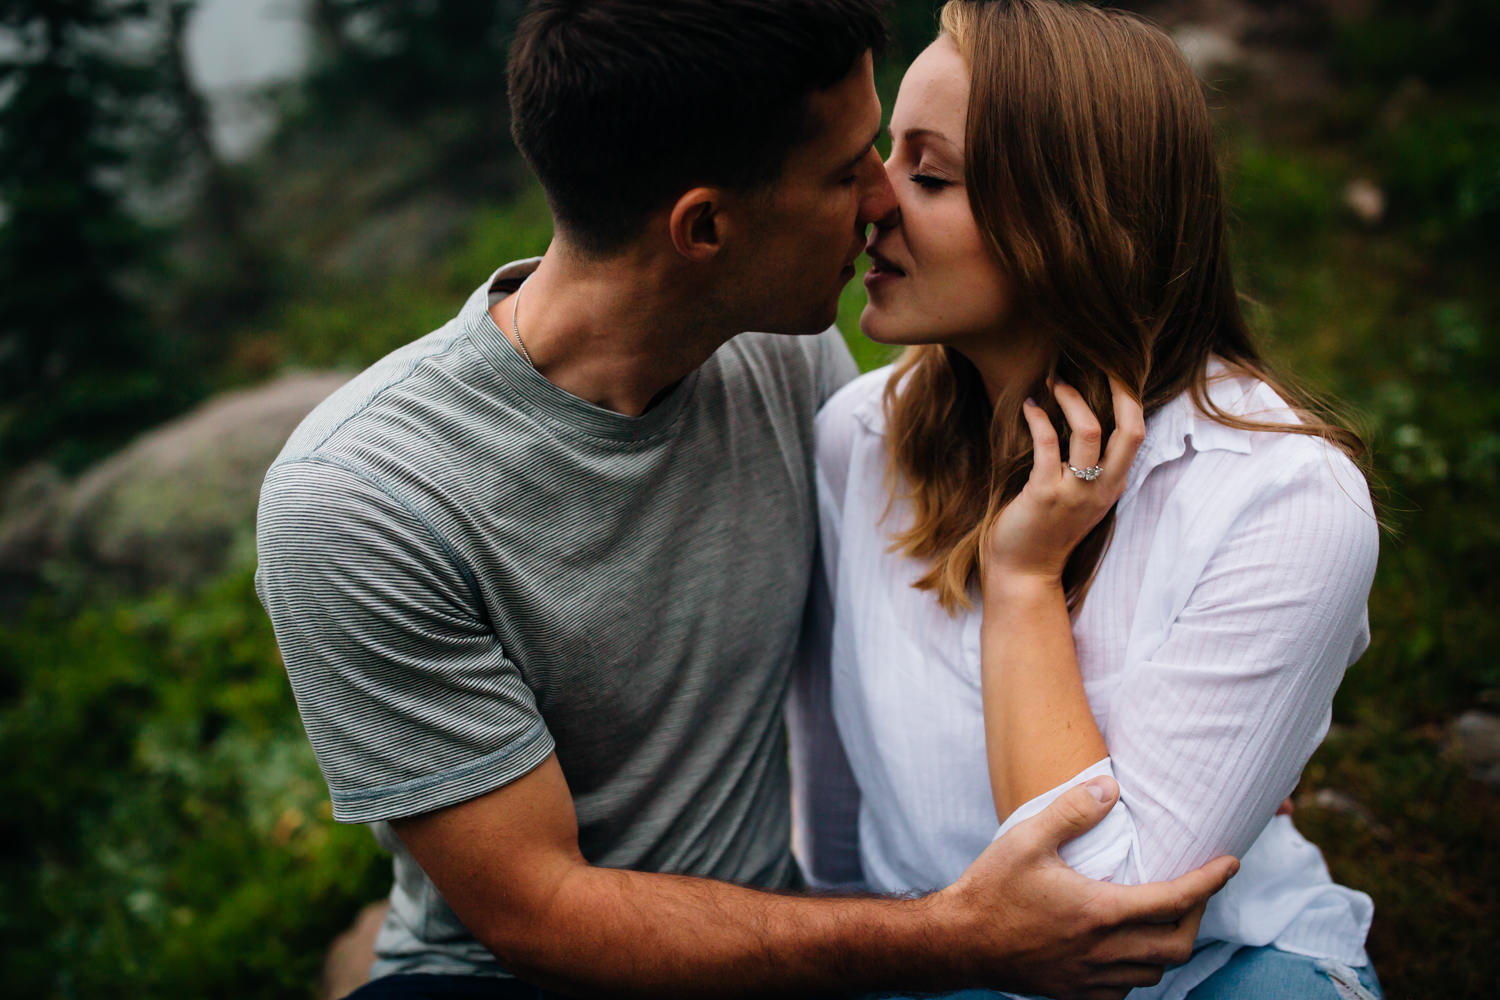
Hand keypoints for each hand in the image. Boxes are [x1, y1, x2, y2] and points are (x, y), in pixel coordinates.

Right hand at [940, 778, 1237, 999]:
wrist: (959, 941)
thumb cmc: (992, 888)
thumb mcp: (1027, 838)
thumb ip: (1071, 811)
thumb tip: (1110, 788)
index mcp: (1099, 912)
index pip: (1174, 900)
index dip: (1209, 882)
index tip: (1230, 864)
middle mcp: (1102, 951)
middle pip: (1177, 945)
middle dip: (1197, 917)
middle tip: (1196, 891)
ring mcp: (1090, 979)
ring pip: (1154, 973)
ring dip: (1169, 946)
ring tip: (1165, 917)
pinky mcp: (1074, 994)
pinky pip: (1126, 993)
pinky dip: (1140, 973)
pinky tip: (1128, 952)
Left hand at [984, 377, 1145, 586]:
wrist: (1024, 573)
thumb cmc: (1045, 531)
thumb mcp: (1079, 498)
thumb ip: (1087, 466)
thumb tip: (1080, 419)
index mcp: (1113, 485)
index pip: (1137, 432)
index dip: (1130, 397)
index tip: (1114, 371)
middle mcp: (1102, 488)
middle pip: (1130, 428)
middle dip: (1118, 388)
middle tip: (1097, 360)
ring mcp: (1075, 491)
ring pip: (1089, 430)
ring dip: (1071, 398)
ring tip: (1054, 380)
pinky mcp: (1045, 493)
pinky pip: (1047, 443)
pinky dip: (1038, 418)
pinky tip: (1029, 406)